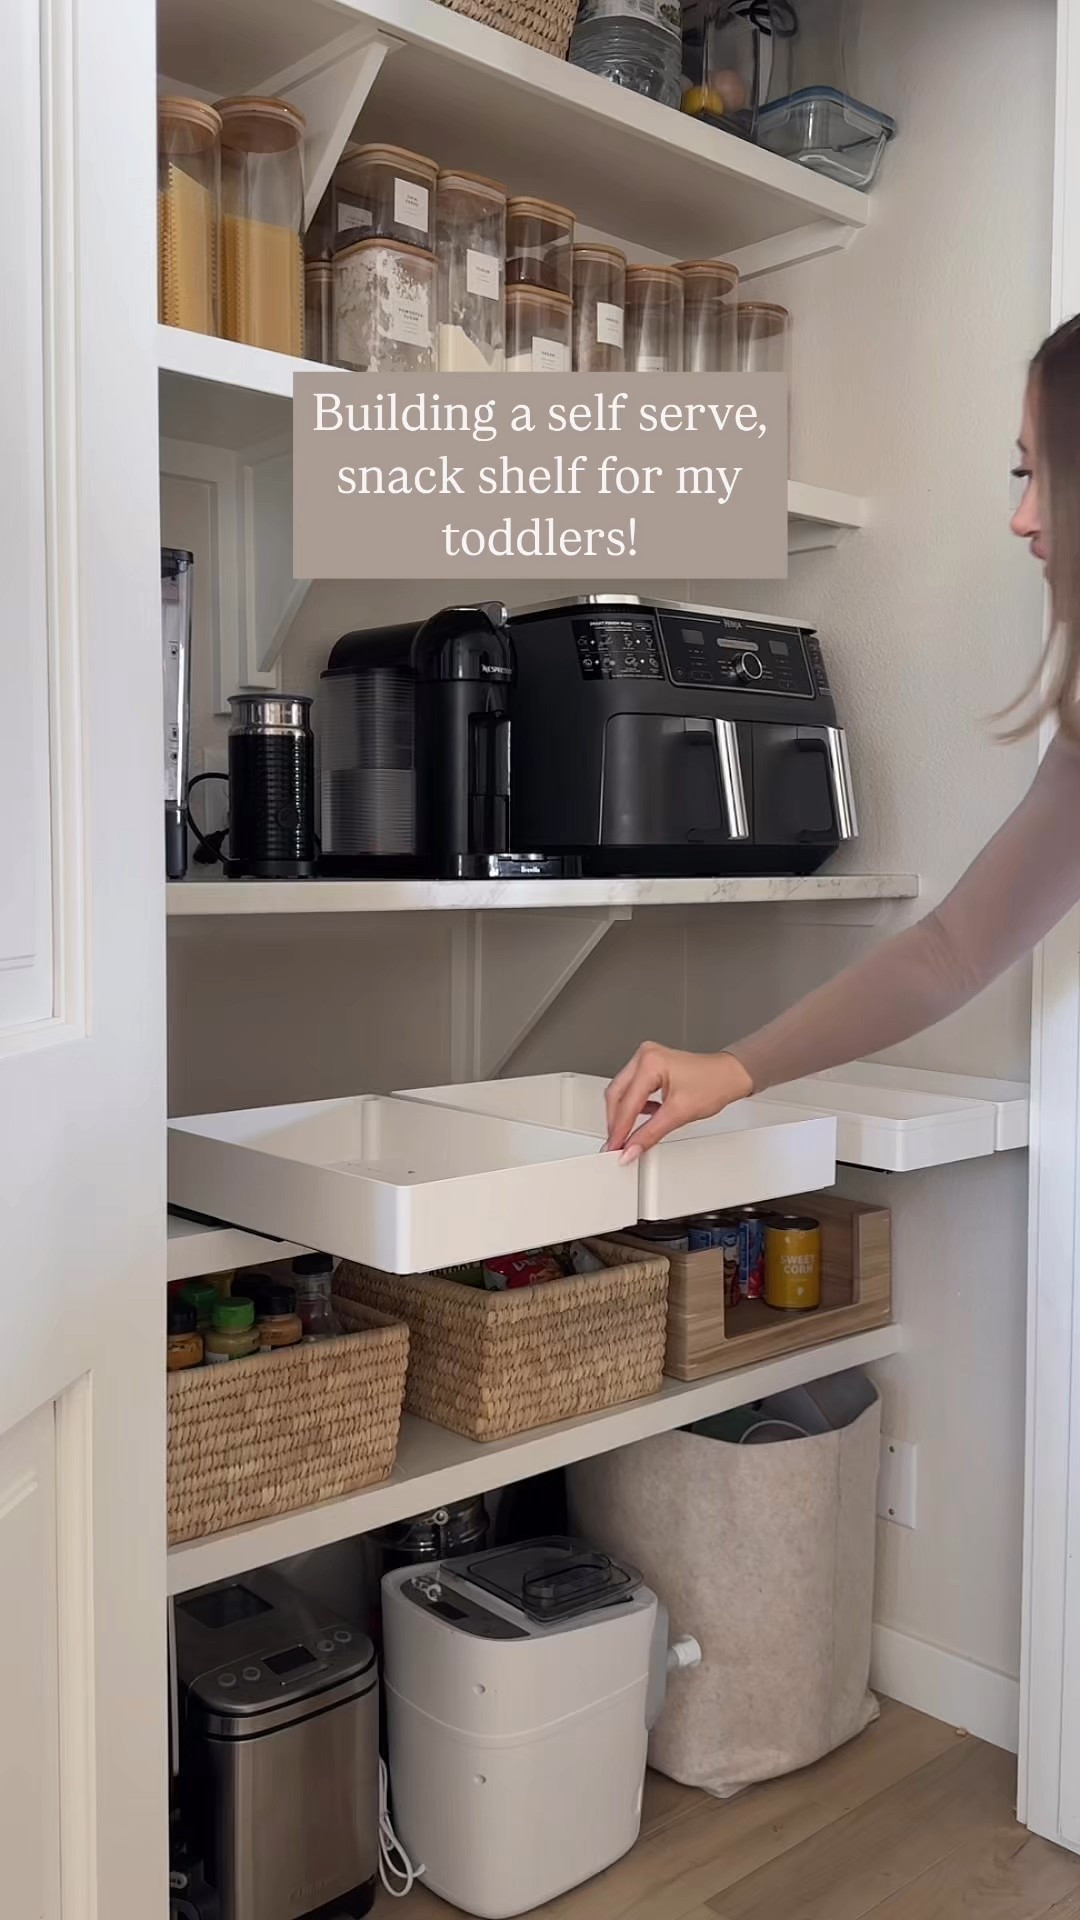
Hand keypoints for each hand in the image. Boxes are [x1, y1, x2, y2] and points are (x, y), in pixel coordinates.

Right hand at [604, 1044, 753, 1161]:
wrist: (731, 1076)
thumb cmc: (714, 1084)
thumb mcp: (679, 1114)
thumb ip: (650, 1133)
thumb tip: (631, 1148)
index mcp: (650, 1062)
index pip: (627, 1103)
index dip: (620, 1130)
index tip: (615, 1148)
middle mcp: (645, 1056)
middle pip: (617, 1094)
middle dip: (616, 1122)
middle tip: (616, 1144)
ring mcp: (646, 1059)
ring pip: (623, 1092)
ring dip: (624, 1115)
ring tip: (628, 1134)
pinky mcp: (650, 1066)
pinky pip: (633, 1089)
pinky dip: (635, 1106)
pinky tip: (644, 1117)